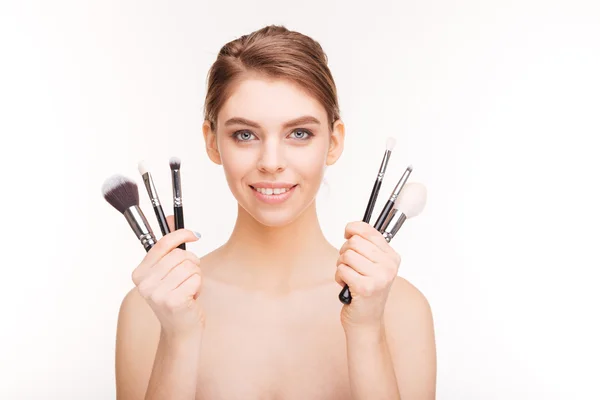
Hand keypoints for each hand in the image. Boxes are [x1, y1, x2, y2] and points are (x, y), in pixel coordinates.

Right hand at [131, 215, 203, 338]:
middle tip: (188, 278)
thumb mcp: (169, 271)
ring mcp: (157, 293)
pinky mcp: (173, 300)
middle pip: (180, 255)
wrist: (181, 330)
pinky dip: (198, 286)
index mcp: (139, 273)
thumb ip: (169, 246)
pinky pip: (196, 278)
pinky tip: (191, 298)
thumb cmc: (177, 298)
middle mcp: (144, 283)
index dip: (180, 234)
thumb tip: (170, 217)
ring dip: (196, 276)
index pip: (162, 244)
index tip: (194, 235)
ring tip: (188, 289)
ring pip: (190, 266)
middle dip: (192, 263)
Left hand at [335, 221, 400, 329]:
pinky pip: (342, 270)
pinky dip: (339, 277)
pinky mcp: (365, 287)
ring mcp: (379, 277)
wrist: (366, 320)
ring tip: (349, 277)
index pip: (370, 231)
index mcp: (392, 257)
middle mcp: (389, 266)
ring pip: (346, 255)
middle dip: (345, 252)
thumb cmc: (366, 290)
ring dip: (341, 266)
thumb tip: (352, 228)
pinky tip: (346, 285)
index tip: (348, 232)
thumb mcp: (373, 265)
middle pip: (354, 242)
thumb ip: (366, 245)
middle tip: (349, 265)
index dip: (353, 229)